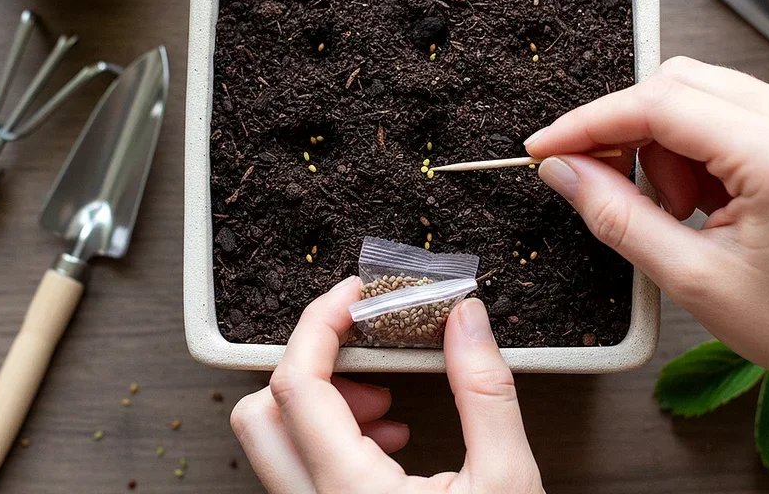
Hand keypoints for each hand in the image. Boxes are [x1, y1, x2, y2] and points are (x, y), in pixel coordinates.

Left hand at [232, 276, 542, 492]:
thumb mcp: (508, 485)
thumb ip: (486, 390)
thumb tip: (467, 318)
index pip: (298, 384)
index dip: (320, 322)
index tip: (357, 294)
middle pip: (260, 412)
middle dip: (311, 363)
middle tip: (365, 348)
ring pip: (273, 442)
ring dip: (322, 400)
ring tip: (384, 399)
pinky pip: (297, 469)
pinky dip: (331, 433)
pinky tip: (387, 438)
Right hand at [525, 56, 768, 370]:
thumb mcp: (696, 279)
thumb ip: (618, 217)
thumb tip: (563, 171)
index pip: (657, 104)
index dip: (588, 122)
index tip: (545, 145)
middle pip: (675, 85)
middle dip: (625, 130)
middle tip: (599, 177)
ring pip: (695, 98)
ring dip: (659, 145)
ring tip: (673, 209)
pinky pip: (720, 118)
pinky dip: (689, 153)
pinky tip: (698, 200)